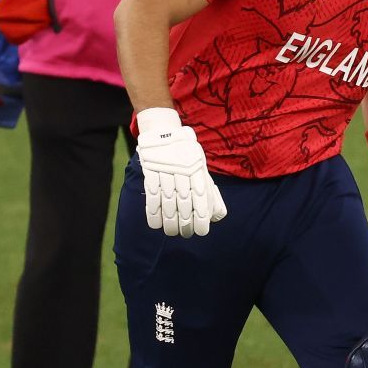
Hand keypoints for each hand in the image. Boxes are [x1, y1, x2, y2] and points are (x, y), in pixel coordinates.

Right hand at [135, 107, 226, 236]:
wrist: (164, 131)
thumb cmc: (186, 154)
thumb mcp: (201, 167)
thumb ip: (208, 189)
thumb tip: (217, 213)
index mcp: (198, 170)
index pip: (201, 197)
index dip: (201, 216)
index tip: (201, 232)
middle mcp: (183, 171)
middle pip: (184, 201)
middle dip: (185, 221)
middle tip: (185, 235)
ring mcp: (166, 170)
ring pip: (168, 200)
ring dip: (168, 219)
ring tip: (170, 232)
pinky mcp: (151, 170)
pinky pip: (152, 193)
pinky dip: (153, 210)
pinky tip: (155, 223)